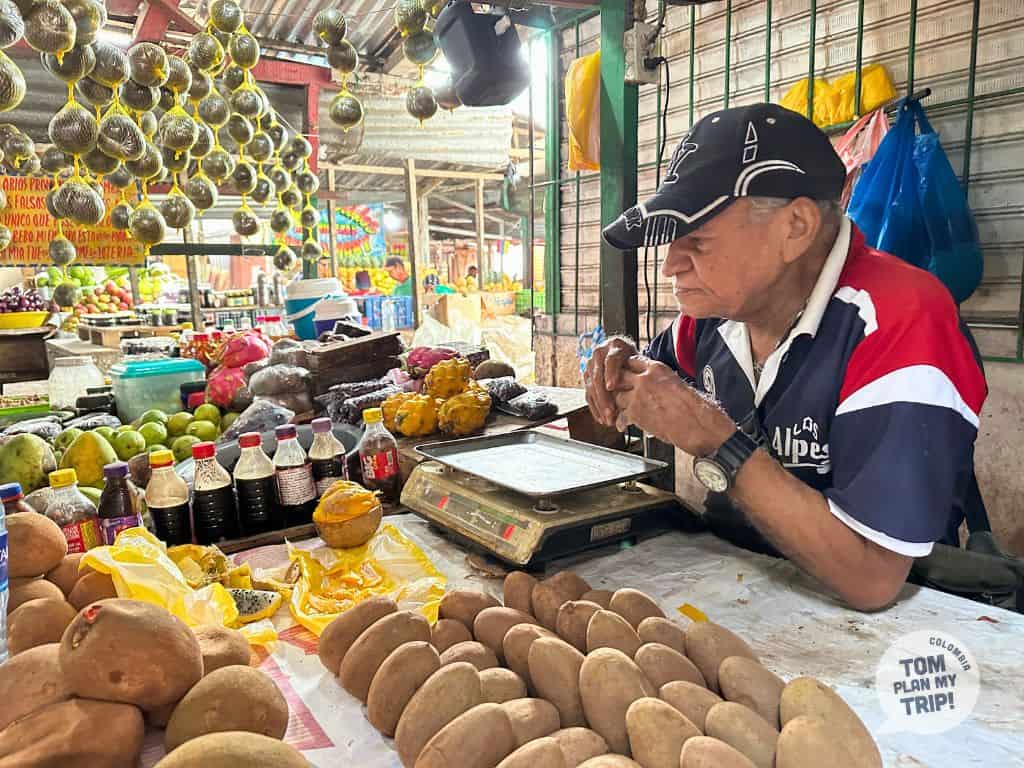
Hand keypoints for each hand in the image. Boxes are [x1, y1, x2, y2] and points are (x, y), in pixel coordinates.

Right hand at [584, 336, 637, 426]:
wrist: (625, 355)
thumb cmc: (635, 361)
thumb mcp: (639, 361)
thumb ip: (636, 371)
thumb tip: (637, 388)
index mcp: (615, 346)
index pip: (611, 359)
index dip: (611, 373)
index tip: (611, 387)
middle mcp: (599, 353)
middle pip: (598, 376)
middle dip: (604, 396)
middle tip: (611, 412)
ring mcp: (591, 365)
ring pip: (591, 387)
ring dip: (599, 405)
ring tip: (608, 419)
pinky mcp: (586, 377)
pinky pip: (588, 394)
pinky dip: (595, 407)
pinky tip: (601, 418)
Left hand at [613, 356, 735, 455]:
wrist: (696, 423)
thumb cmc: (691, 406)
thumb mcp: (674, 382)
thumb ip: (657, 380)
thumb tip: (646, 382)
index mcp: (657, 368)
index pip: (632, 361)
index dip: (627, 370)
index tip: (625, 377)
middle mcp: (645, 379)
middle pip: (619, 376)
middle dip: (618, 385)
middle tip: (619, 393)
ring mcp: (638, 395)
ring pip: (618, 396)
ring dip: (620, 405)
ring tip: (622, 411)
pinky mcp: (635, 413)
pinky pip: (621, 415)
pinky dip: (621, 421)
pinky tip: (623, 425)